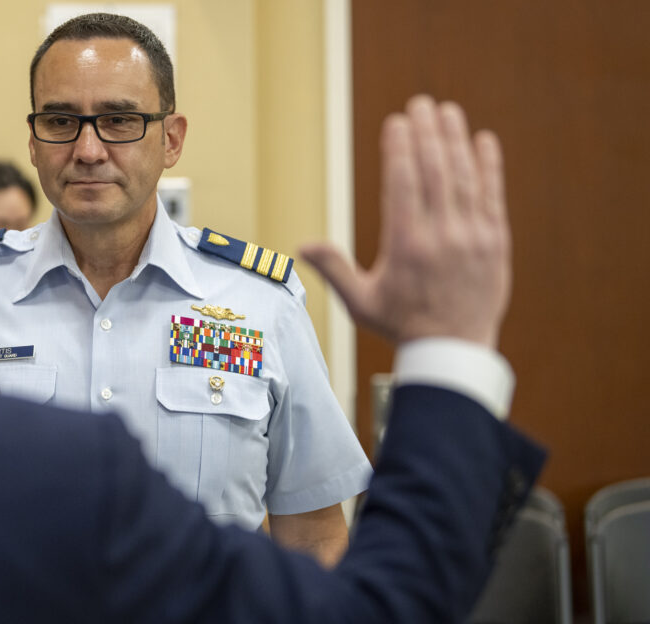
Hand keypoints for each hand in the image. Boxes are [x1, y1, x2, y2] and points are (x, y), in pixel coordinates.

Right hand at [301, 95, 509, 347]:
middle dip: (427, 133)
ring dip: (455, 140)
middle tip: (420, 103)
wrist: (453, 351)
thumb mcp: (360, 302)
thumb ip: (333, 269)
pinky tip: (482, 140)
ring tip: (446, 111)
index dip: (400, 148)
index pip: (404, 183)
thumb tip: (301, 245)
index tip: (397, 122)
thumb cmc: (401, 325)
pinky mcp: (494, 242)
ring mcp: (472, 237)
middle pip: (434, 171)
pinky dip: (488, 166)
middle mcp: (441, 236)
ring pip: (463, 177)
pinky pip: (492, 195)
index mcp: (406, 245)